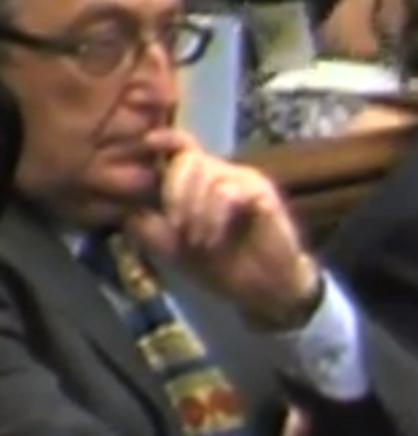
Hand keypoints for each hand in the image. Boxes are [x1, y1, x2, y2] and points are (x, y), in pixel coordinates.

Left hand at [126, 129, 321, 329]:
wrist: (267, 293)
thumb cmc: (223, 268)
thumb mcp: (173, 249)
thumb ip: (148, 226)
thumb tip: (127, 204)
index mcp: (199, 182)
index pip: (179, 146)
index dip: (163, 139)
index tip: (147, 142)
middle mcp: (221, 174)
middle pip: (188, 158)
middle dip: (175, 192)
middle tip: (176, 226)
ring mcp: (243, 180)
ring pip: (207, 174)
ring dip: (195, 210)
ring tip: (198, 241)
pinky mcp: (262, 193)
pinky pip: (228, 191)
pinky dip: (215, 216)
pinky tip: (214, 238)